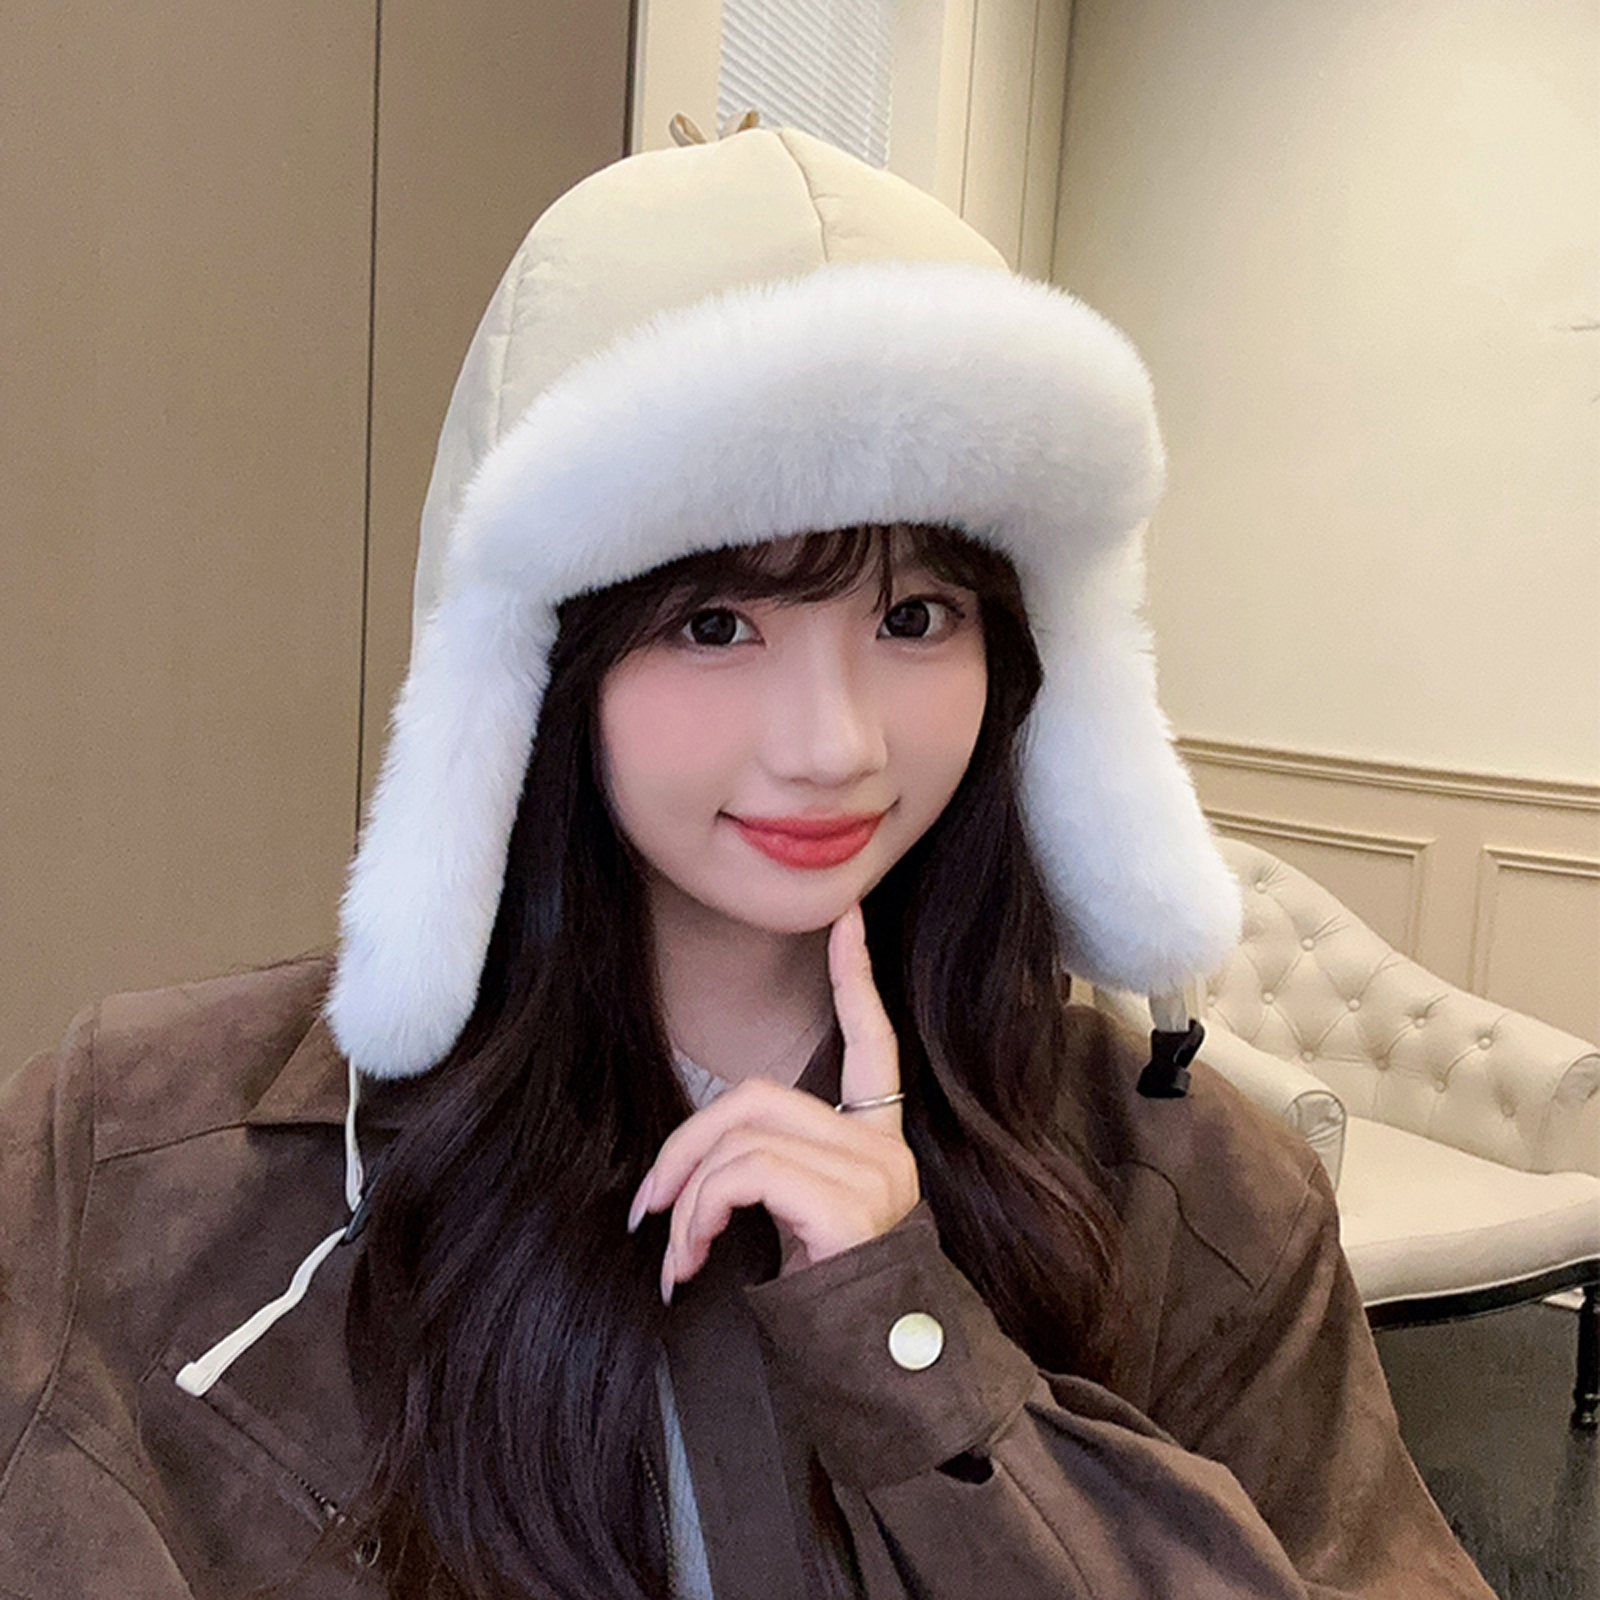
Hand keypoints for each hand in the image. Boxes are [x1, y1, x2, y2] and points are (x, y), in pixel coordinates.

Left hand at [627, 902, 919, 1302]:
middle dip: (685, 1142)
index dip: (858, 978)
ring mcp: (872, 1173)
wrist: (879, 1376)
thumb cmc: (832, 1305)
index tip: (847, 919)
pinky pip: (746, 1174)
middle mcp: (883, 1149)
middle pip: (758, 1095)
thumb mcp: (799, 1225)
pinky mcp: (847, 1204)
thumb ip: (770, 1172)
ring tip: (676, 1256)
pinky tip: (693, 1260)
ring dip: (687, 1197)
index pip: (875, 1041)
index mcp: (876, 1143)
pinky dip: (701, 1212)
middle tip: (647, 1206)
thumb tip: (687, 1171)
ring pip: (742, 1137)